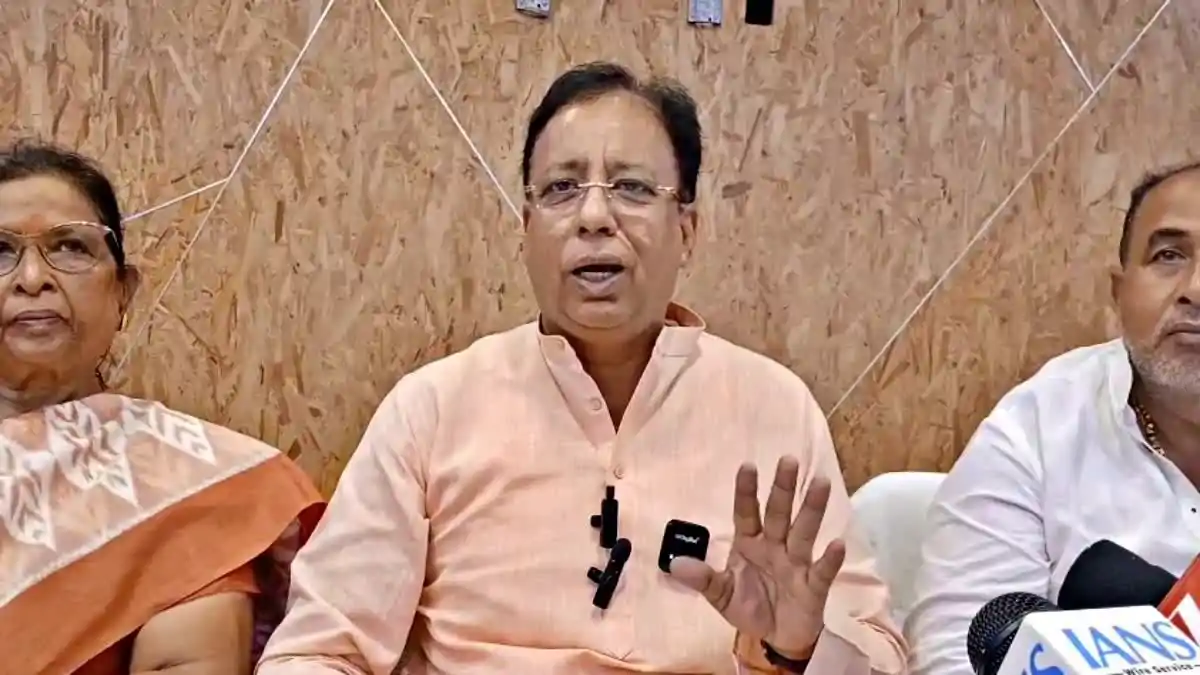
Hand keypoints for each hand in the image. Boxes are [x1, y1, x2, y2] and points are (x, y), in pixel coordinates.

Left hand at [669, 456, 845, 656]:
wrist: (777, 638)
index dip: (747, 492)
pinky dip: (830, 559)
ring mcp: (797, 563)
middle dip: (784, 489)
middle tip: (789, 460)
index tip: (748, 466)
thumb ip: (703, 579)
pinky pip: (823, 570)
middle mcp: (775, 547)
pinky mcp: (814, 585)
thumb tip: (675, 564)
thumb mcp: (721, 595)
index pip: (747, 513)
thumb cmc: (750, 607)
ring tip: (821, 483)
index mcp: (750, 544)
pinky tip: (837, 543)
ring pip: (804, 532)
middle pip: (780, 514)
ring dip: (812, 509)